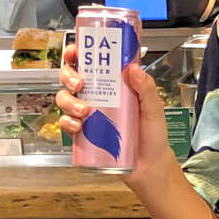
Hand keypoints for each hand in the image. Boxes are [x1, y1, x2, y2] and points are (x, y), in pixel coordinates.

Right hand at [47, 54, 180, 192]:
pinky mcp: (83, 133)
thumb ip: (146, 88)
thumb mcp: (154, 108)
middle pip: (70, 77)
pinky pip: (65, 123)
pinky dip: (67, 122)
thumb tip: (133, 68)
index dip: (77, 53)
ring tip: (84, 111)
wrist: (149, 166)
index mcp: (112, 84)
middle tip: (79, 83)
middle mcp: (97, 96)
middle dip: (69, 76)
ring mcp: (87, 114)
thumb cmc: (152, 135)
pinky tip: (78, 126)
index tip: (75, 52)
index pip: (90, 62)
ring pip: (64, 99)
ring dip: (69, 101)